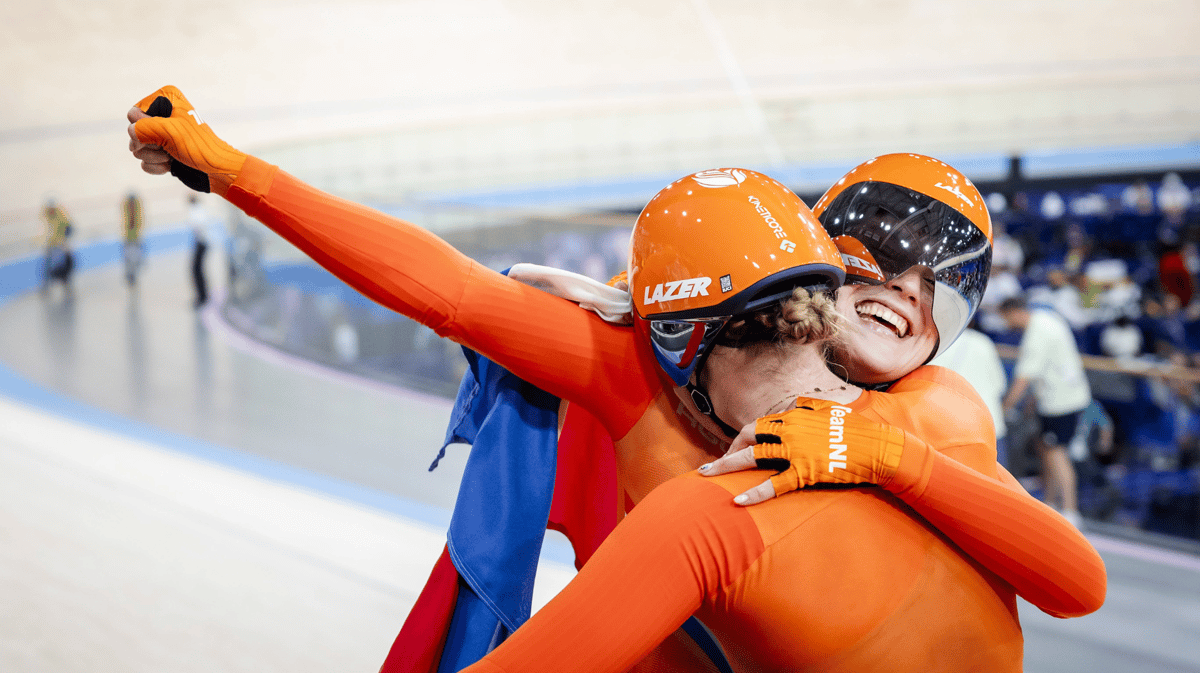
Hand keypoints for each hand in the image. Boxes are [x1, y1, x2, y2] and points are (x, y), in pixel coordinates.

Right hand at [127, 86, 246, 195]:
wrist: (216, 170)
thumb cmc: (198, 147)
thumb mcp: (169, 131)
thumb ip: (143, 127)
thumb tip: (131, 132)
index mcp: (167, 100)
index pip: (134, 113)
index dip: (142, 127)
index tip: (159, 134)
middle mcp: (163, 115)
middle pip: (133, 132)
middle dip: (148, 145)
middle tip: (165, 148)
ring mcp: (162, 135)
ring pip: (137, 148)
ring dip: (154, 156)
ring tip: (171, 157)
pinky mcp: (162, 152)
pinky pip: (144, 161)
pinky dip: (156, 166)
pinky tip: (171, 166)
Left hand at [698, 398, 904, 504]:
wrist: (879, 449)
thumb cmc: (859, 431)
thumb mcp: (832, 411)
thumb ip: (811, 406)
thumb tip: (798, 404)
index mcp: (796, 416)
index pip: (759, 425)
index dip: (742, 437)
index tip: (733, 449)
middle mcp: (791, 430)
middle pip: (748, 436)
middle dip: (728, 450)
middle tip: (713, 466)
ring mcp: (797, 451)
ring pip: (753, 457)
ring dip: (726, 466)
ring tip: (706, 476)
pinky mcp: (806, 471)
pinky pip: (774, 484)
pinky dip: (754, 493)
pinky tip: (738, 500)